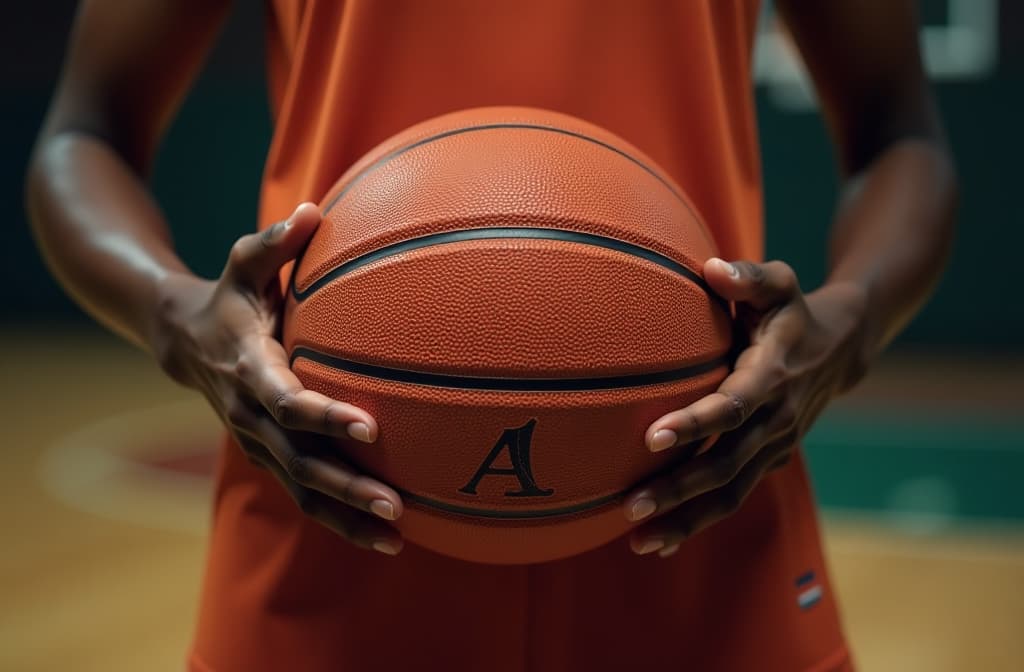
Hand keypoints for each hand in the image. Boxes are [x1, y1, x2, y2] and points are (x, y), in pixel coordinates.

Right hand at [153, 203, 403, 554]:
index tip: (369, 428)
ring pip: (303, 490)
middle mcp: (253, 416)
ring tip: (396, 537)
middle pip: (301, 462)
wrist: (182, 341)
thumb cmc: (229, 297)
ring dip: (347, 516)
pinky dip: (338, 520)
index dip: (324, 416)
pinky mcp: (270, 457)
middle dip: (347, 486)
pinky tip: (383, 538)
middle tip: (394, 504)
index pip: (288, 401)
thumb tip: (311, 211)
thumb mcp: (242, 263)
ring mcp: (259, 444)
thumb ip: (273, 244)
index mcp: (251, 369)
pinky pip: (304, 496)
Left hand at [623, 258, 868, 556]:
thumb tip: (711, 269)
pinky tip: (660, 541)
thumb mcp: (780, 283)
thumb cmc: (793, 310)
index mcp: (772, 374)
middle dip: (679, 488)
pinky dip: (700, 520)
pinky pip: (734, 496)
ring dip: (686, 518)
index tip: (652, 439)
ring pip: (730, 492)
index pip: (733, 405)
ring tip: (639, 540)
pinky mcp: (769, 460)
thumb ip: (749, 276)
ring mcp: (774, 445)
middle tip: (630, 506)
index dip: (695, 423)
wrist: (842, 348)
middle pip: (726, 463)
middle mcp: (776, 418)